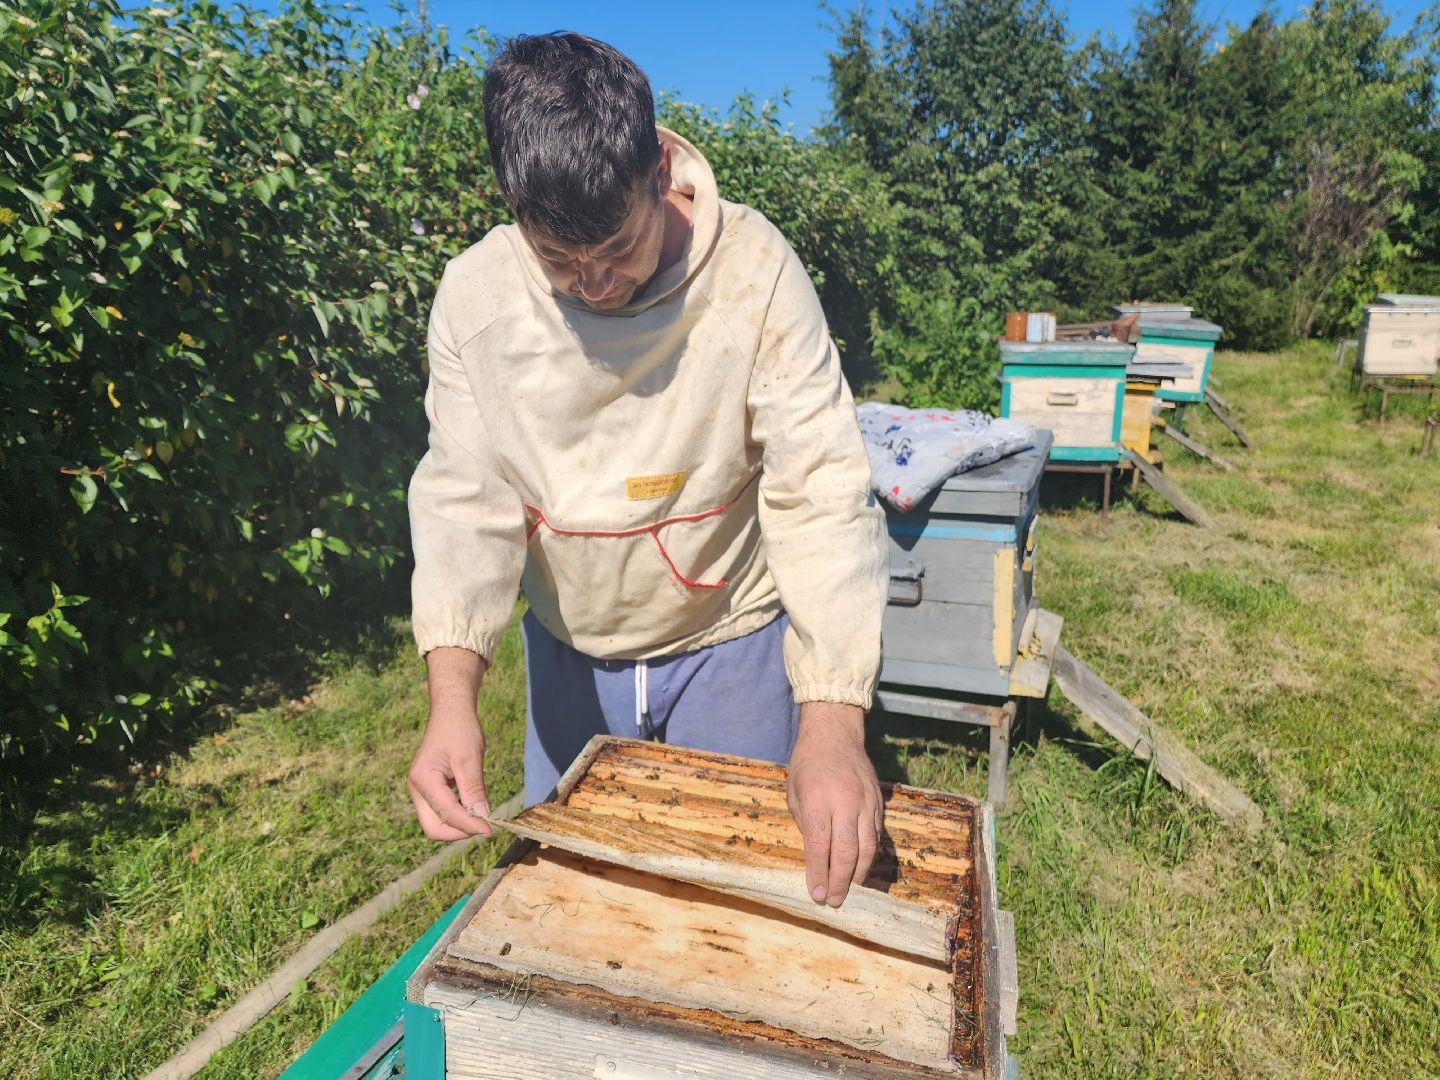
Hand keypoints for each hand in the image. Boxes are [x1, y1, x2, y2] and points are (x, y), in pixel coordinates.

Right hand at [408, 647, 490, 840]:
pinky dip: (457, 815)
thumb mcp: (470, 758)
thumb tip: (482, 817)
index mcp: (423, 780)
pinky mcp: (429, 789)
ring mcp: (420, 790)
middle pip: (433, 827)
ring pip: (436, 822)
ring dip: (458, 825)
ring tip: (481, 816)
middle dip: (458, 832)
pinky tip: (474, 806)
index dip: (469, 826)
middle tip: (484, 827)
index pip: (447, 814)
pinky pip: (441, 811)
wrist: (452, 711)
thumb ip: (474, 789)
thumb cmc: (460, 729)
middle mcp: (416, 789)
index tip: (491, 830)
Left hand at [786, 702, 882, 907]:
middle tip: (835, 900)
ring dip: (858, 873)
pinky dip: (869, 855)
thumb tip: (817, 860)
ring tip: (850, 889)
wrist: (834, 733)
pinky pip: (876, 835)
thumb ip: (806, 826)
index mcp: (817, 799)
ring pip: (867, 847)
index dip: (818, 874)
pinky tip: (861, 867)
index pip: (819, 847)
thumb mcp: (795, 794)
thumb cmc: (807, 764)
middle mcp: (844, 801)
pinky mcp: (877, 801)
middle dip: (840, 881)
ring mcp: (865, 801)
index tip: (816, 894)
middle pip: (847, 852)